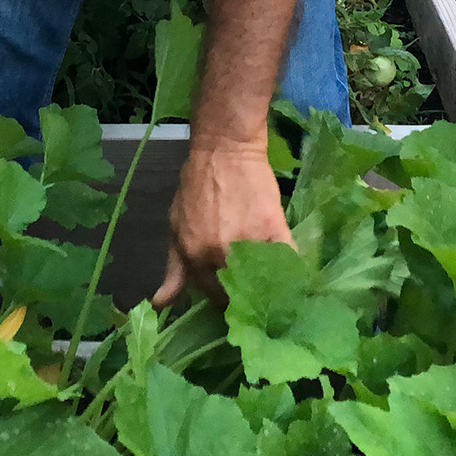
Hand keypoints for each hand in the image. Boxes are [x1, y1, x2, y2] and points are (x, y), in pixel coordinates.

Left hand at [153, 140, 291, 307]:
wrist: (223, 149)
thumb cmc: (196, 185)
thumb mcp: (176, 226)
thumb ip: (174, 270)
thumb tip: (161, 306)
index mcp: (194, 256)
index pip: (214, 297)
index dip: (225, 300)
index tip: (233, 299)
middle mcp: (219, 254)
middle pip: (239, 294)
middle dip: (246, 296)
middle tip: (254, 293)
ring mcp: (248, 242)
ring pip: (263, 282)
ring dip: (268, 286)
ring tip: (274, 286)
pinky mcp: (274, 228)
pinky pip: (286, 261)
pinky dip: (291, 270)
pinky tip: (294, 275)